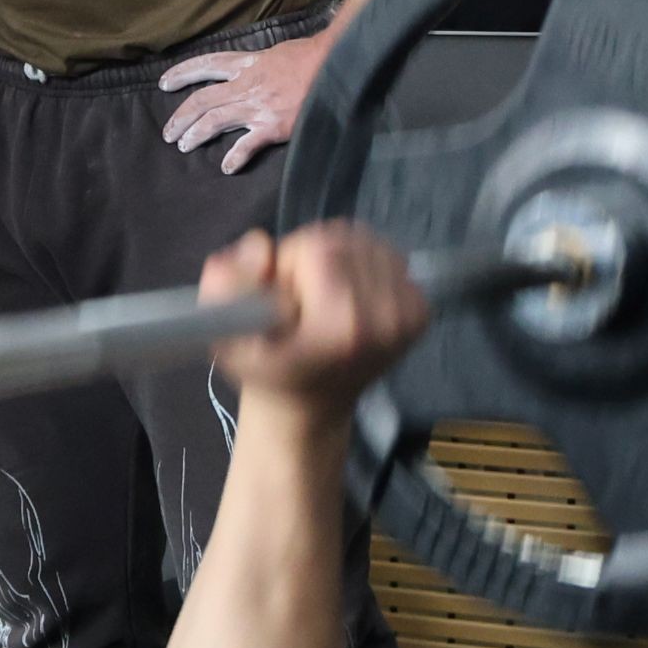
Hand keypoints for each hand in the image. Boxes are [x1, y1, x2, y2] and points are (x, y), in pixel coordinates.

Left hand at [157, 31, 329, 172]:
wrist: (337, 64)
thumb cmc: (311, 56)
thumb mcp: (277, 52)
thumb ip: (257, 64)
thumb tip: (248, 69)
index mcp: (248, 64)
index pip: (206, 65)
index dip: (183, 74)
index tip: (164, 84)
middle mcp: (246, 86)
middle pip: (202, 100)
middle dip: (181, 117)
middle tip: (168, 132)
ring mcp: (258, 107)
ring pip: (215, 121)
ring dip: (195, 135)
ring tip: (184, 146)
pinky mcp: (273, 126)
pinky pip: (247, 145)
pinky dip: (235, 157)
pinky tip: (226, 167)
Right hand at [202, 223, 424, 414]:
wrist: (309, 406)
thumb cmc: (265, 370)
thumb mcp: (226, 335)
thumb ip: (226, 287)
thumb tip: (260, 246)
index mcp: (341, 325)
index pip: (316, 247)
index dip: (290, 262)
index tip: (283, 296)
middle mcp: (384, 320)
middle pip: (343, 240)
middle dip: (314, 257)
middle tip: (302, 298)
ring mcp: (408, 317)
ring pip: (367, 243)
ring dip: (339, 260)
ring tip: (324, 297)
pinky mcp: (421, 313)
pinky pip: (388, 257)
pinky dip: (364, 269)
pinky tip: (348, 299)